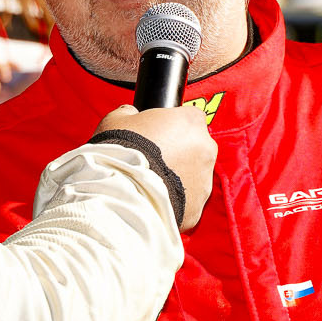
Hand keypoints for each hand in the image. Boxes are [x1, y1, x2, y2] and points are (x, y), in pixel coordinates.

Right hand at [95, 104, 216, 229]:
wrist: (120, 195)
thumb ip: (130, 113)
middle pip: (197, 147)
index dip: (173, 125)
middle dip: (180, 152)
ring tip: (152, 182)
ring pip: (195, 176)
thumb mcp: (116, 120)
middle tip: (154, 160)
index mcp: (189, 121)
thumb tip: (130, 113)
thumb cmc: (120, 153)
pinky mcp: (197, 207)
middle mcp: (205, 149)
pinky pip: (188, 202)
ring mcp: (204, 180)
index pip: (190, 116)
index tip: (160, 134)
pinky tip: (155, 199)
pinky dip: (176, 201)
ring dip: (179, 177)